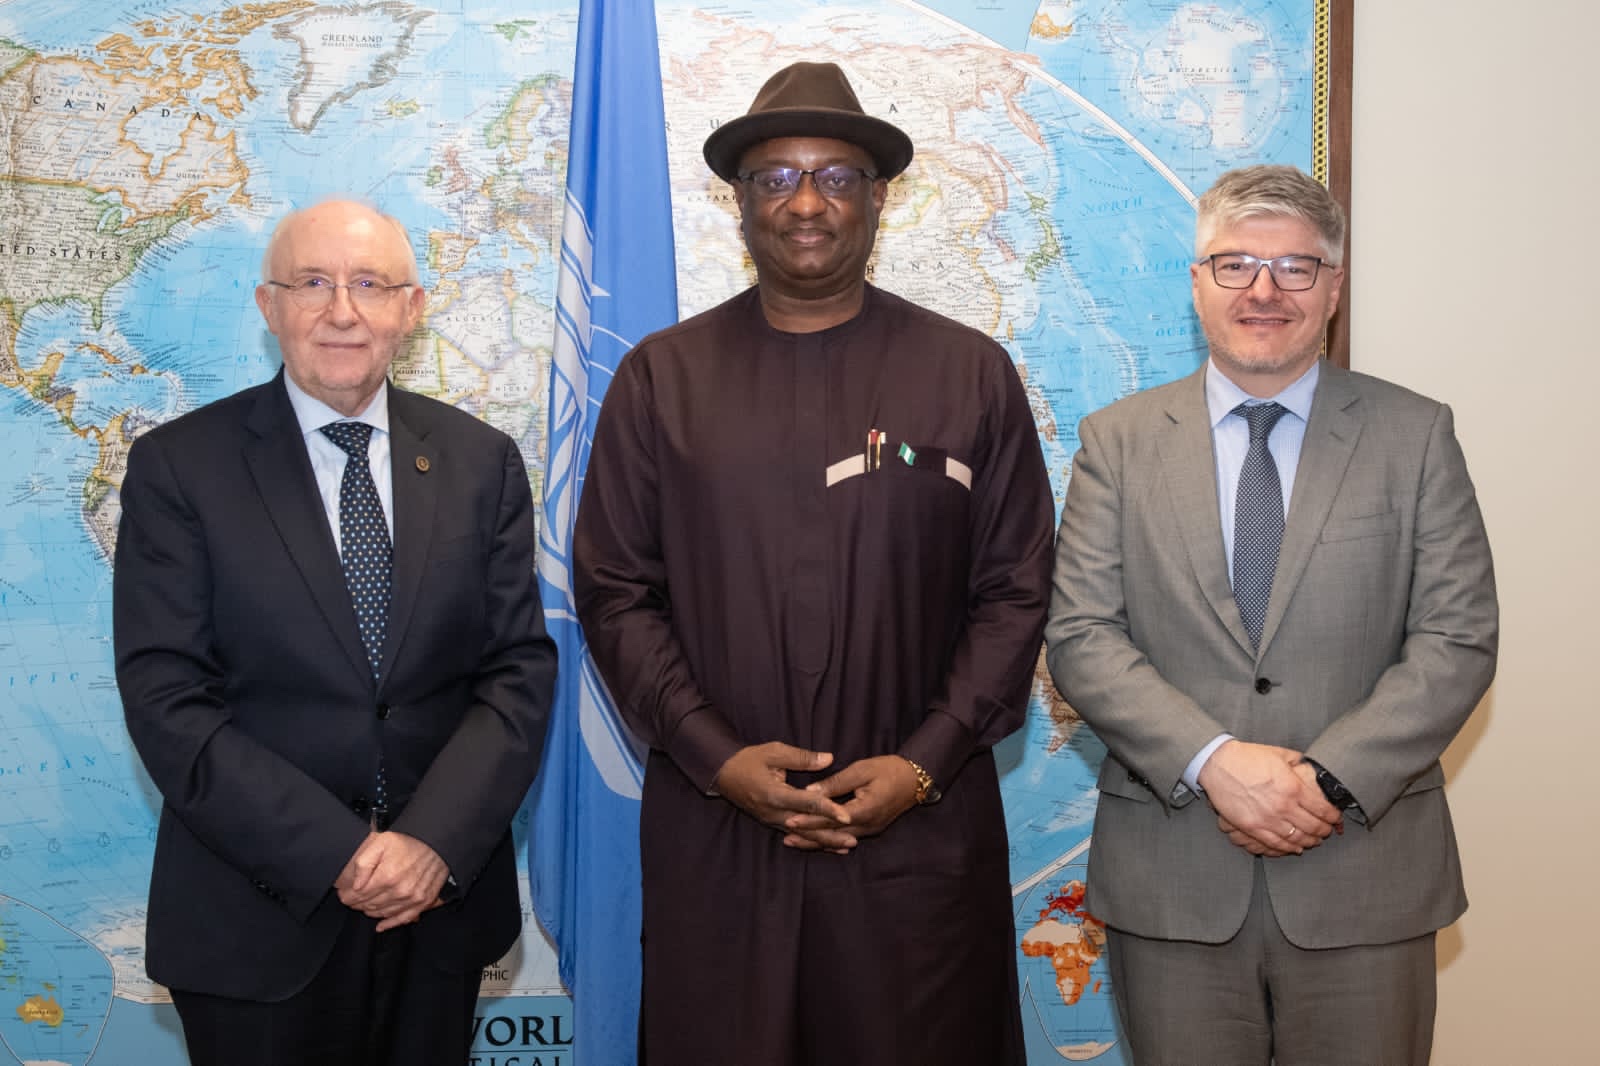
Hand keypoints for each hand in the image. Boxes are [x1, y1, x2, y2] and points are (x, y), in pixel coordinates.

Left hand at [335, 831, 450, 930]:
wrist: (438, 842)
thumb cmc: (408, 841)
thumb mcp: (381, 842)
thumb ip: (364, 863)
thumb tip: (355, 885)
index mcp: (387, 876)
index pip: (358, 895)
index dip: (347, 895)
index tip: (343, 893)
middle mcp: (399, 891)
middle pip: (369, 905)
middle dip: (357, 903)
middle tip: (352, 898)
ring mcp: (412, 899)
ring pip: (383, 913)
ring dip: (370, 911)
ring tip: (365, 905)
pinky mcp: (423, 902)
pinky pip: (403, 919)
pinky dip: (390, 924)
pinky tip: (380, 926)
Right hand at [711, 743, 852, 847]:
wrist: (723, 773)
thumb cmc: (748, 760)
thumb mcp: (773, 751)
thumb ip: (801, 757)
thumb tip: (829, 759)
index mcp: (774, 794)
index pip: (806, 804)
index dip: (828, 809)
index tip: (847, 815)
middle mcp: (774, 812)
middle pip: (806, 828)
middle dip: (830, 835)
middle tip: (853, 841)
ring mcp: (772, 820)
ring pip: (801, 835)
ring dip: (824, 843)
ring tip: (847, 847)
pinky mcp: (772, 822)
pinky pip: (795, 834)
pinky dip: (812, 841)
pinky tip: (827, 845)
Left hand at [782, 755, 921, 852]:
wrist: (915, 779)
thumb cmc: (889, 769)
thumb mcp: (861, 770)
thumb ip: (836, 782)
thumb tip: (811, 791)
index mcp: (865, 809)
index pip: (831, 818)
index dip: (809, 820)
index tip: (789, 820)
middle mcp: (868, 825)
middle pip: (833, 834)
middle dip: (809, 837)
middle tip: (786, 838)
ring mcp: (871, 829)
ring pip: (838, 839)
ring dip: (817, 841)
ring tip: (794, 842)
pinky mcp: (871, 828)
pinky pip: (846, 836)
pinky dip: (830, 839)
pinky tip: (817, 841)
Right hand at [1196, 741, 1339, 855]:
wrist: (1218, 764)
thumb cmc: (1248, 757)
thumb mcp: (1279, 754)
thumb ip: (1298, 762)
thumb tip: (1310, 766)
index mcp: (1293, 787)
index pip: (1323, 810)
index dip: (1333, 817)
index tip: (1335, 818)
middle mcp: (1284, 806)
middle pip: (1314, 827)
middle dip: (1324, 831)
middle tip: (1327, 831)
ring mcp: (1267, 819)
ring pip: (1297, 839)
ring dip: (1309, 842)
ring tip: (1314, 841)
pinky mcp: (1252, 827)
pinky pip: (1276, 844)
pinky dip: (1289, 848)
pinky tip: (1295, 848)